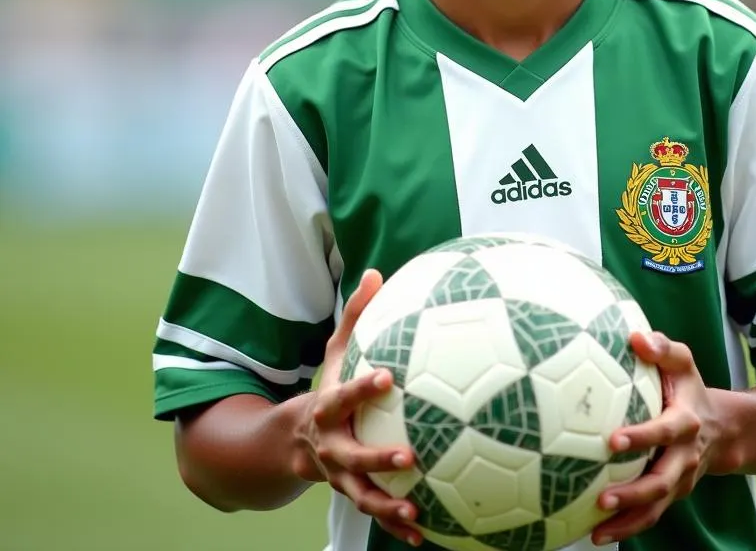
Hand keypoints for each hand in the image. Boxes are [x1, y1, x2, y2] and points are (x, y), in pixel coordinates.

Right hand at [293, 269, 421, 545]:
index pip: (343, 396)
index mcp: (327, 409)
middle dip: (376, 459)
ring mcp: (339, 477)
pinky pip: (375, 514)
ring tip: (416, 511)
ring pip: (360, 497)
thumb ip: (355, 317)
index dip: (361, 388)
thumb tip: (375, 272)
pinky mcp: (353, 494)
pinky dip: (395, 527)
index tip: (387, 377)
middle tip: (409, 456)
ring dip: (387, 508)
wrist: (289, 443)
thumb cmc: (326, 387)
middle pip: (350, 457)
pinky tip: (425, 535)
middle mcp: (330, 447)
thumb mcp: (334, 352)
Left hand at [591, 331, 724, 545]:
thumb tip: (635, 338)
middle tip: (602, 494)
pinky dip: (627, 528)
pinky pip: (651, 515)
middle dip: (634, 491)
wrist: (722, 428)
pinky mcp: (672, 494)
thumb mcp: (683, 361)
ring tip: (598, 525)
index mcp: (687, 421)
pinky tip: (597, 534)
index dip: (642, 437)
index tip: (613, 441)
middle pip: (662, 479)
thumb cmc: (688, 388)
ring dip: (629, 518)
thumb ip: (662, 348)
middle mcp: (686, 456)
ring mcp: (681, 480)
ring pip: (657, 505)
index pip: (665, 431)